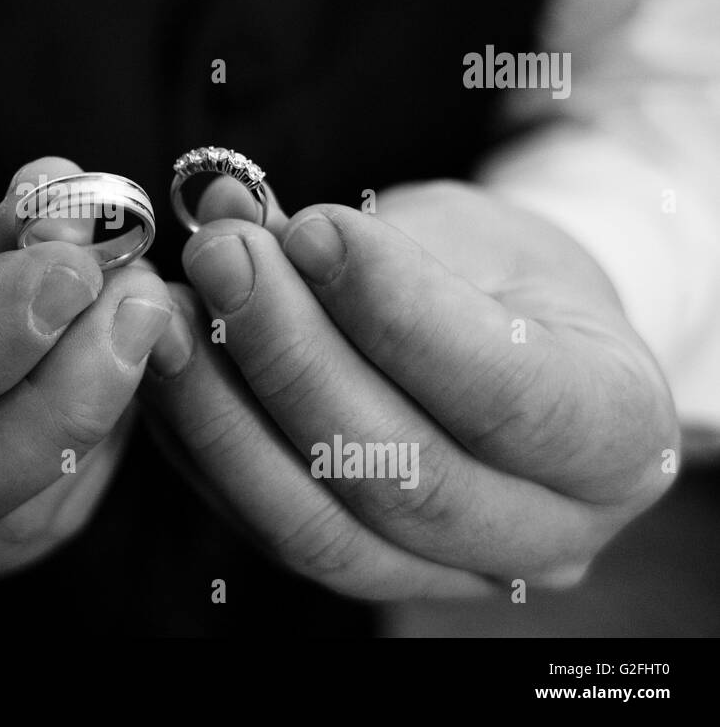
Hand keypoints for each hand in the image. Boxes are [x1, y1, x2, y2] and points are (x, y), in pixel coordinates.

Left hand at [145, 179, 678, 598]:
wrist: (515, 346)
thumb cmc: (505, 282)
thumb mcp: (466, 234)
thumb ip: (363, 239)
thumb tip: (233, 215)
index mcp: (619, 435)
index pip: (508, 394)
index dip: (398, 312)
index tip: (313, 230)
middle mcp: (548, 531)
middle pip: (402, 475)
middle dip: (291, 356)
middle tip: (220, 257)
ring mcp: (450, 572)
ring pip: (318, 526)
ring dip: (223, 413)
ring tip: (168, 313)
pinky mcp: (363, 573)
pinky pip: (265, 527)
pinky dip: (204, 448)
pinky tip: (168, 367)